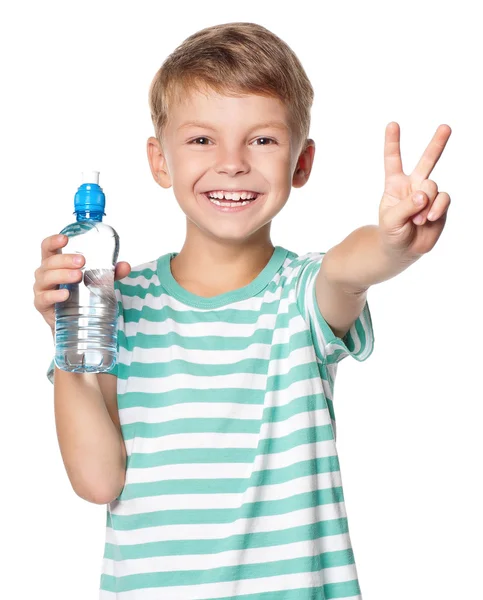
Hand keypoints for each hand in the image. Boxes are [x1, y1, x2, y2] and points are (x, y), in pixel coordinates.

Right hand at [33, 234, 130, 333]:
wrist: (74, 321)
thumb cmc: (81, 294)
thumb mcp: (97, 281)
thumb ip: (111, 273)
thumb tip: (125, 266)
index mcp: (55, 263)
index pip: (48, 248)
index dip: (53, 241)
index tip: (65, 239)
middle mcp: (45, 274)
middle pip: (49, 262)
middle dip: (65, 259)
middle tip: (81, 261)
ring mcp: (42, 289)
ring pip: (46, 278)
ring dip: (62, 275)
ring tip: (78, 276)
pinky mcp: (42, 305)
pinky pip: (45, 298)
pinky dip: (55, 295)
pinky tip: (65, 295)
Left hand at [379, 122, 451, 258]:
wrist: (403, 250)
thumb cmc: (391, 232)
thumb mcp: (390, 220)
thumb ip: (405, 206)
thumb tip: (424, 196)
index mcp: (395, 184)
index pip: (393, 160)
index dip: (393, 143)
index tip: (392, 124)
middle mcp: (414, 185)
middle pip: (426, 161)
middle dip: (437, 144)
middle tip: (446, 127)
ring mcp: (428, 195)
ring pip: (433, 186)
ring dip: (426, 203)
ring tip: (417, 219)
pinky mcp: (440, 205)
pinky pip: (443, 199)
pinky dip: (437, 208)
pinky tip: (430, 218)